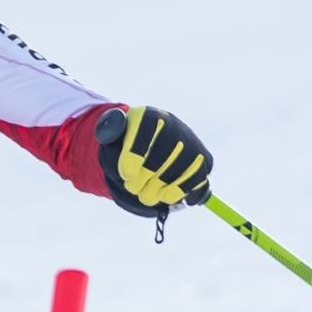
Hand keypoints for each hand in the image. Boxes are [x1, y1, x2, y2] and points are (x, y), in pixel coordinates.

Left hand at [95, 105, 213, 215]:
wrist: (147, 147)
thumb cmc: (125, 146)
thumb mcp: (111, 139)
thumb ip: (108, 136)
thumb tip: (112, 136)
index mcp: (147, 116)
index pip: (143, 134)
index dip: (133, 158)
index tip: (126, 174)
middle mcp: (172, 125)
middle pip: (160, 158)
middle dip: (142, 181)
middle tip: (133, 187)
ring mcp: (190, 142)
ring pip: (177, 173)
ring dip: (157, 191)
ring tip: (146, 194)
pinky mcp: (203, 160)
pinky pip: (196, 181)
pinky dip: (177, 193)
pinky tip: (165, 195)